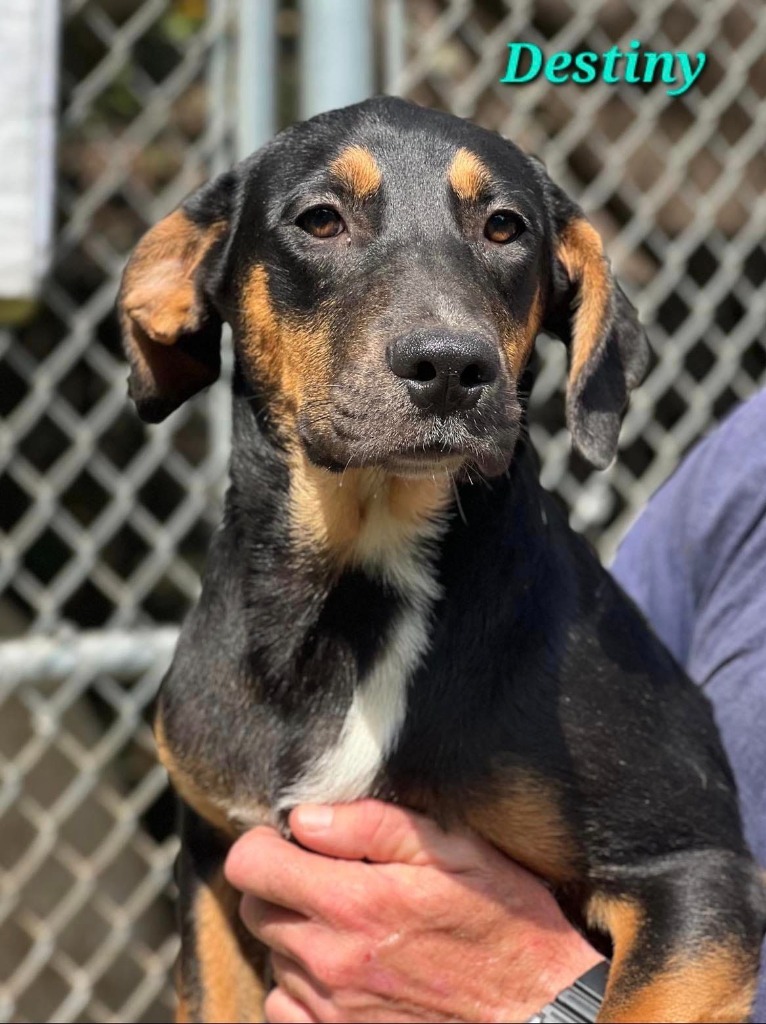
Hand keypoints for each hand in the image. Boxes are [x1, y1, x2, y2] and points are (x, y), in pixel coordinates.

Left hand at [224, 800, 602, 1022]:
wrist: (540, 1013)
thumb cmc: (505, 921)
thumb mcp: (456, 851)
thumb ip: (373, 825)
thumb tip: (306, 817)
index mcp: (355, 902)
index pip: (251, 865)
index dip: (266, 842)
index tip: (296, 840)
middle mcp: (331, 961)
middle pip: (253, 908)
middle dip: (279, 882)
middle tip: (326, 877)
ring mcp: (332, 1010)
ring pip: (270, 955)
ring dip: (295, 933)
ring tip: (348, 925)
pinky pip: (282, 1006)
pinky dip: (301, 985)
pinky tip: (345, 970)